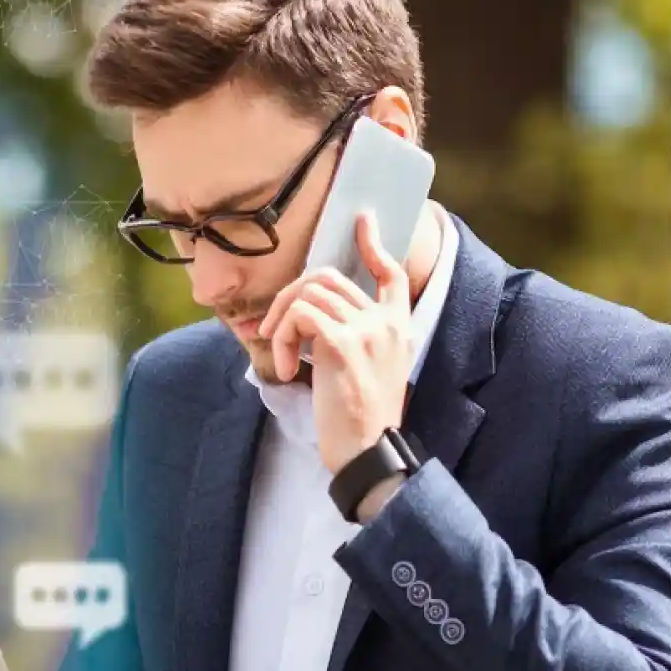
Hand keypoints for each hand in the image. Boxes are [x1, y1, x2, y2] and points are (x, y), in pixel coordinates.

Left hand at [258, 212, 415, 476]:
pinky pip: (299, 317)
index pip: (391, 273)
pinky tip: (283, 368)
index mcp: (398, 327)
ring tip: (281, 357)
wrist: (368, 451)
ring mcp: (367, 330)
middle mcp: (387, 322)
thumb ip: (353, 336)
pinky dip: (281, 339)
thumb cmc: (359, 418)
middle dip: (289, 297)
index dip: (373, 243)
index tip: (360, 220)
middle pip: (327, 277)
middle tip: (273, 331)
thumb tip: (309, 313)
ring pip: (308, 293)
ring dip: (281, 322)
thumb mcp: (365, 369)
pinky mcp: (342, 344)